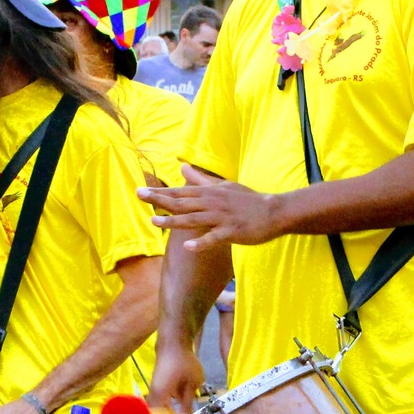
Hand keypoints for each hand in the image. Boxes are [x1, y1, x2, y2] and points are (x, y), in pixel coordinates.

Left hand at [137, 167, 284, 251]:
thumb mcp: (223, 186)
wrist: (273, 211)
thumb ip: (201, 179)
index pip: (181, 192)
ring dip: (173, 221)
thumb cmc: (247, 200)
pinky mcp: (232, 232)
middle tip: (140, 196)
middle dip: (160, 200)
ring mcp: (222, 218)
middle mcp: (213, 203)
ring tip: (154, 222)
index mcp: (210, 192)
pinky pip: (214, 238)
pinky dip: (201, 242)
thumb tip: (183, 167)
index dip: (160, 192)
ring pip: (194, 219)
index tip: (141, 191)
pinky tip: (187, 246)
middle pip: (182, 202)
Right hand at [148, 341, 204, 413]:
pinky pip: (159, 405)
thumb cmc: (184, 360)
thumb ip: (187, 401)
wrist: (173, 343)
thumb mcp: (192, 382)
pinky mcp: (157, 388)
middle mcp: (153, 394)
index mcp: (160, 394)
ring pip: (156, 412)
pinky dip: (167, 411)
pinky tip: (179, 412)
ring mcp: (154, 391)